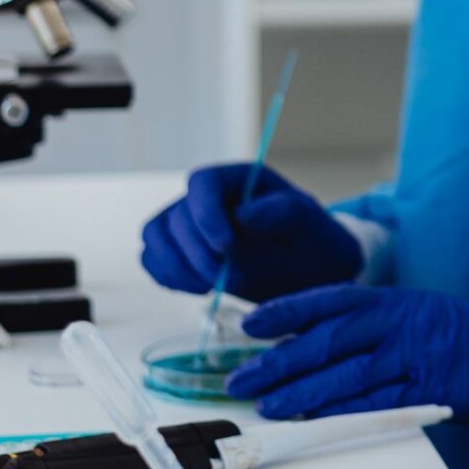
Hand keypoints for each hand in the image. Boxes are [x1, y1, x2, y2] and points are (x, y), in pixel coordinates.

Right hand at [138, 163, 363, 299]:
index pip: (203, 183)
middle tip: (228, 279)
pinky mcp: (181, 251)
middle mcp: (209, 198)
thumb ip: (286, 211)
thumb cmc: (315, 241)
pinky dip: (167, 276)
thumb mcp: (313, 225)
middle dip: (197, 253)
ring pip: (155, 236)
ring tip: (210, 286)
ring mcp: (190, 224)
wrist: (312, 272)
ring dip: (177, 266)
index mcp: (240, 180)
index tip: (226, 248)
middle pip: (176, 216)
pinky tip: (199, 288)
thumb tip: (244, 215)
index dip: (205, 215)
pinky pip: (153, 259)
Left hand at [226, 285, 468, 426]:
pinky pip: (376, 402)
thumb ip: (373, 326)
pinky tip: (314, 418)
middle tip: (241, 377)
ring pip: (345, 374)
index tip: (250, 325)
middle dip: (278, 361)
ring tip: (266, 404)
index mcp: (394, 300)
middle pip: (326, 340)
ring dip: (300, 391)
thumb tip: (313, 346)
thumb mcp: (419, 314)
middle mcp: (400, 322)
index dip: (285, 312)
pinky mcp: (430, 389)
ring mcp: (415, 356)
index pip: (328, 300)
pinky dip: (341, 411)